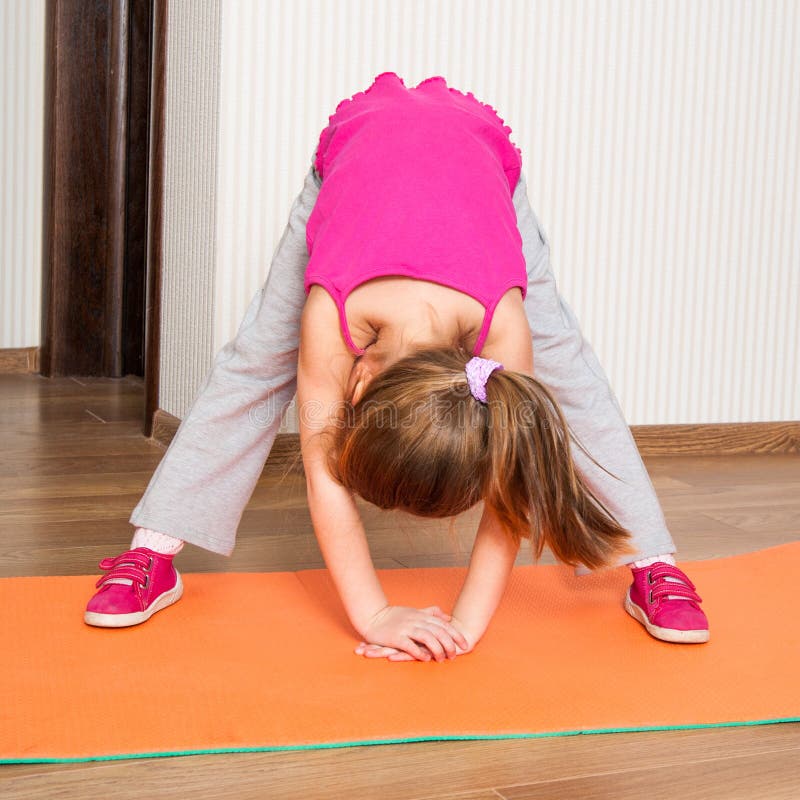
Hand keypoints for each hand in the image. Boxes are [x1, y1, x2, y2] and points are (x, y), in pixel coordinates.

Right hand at [356, 605, 470, 661]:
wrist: (372, 616)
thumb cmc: (393, 616)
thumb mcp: (415, 611)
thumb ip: (431, 613)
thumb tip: (447, 617)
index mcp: (421, 615)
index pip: (443, 624)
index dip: (455, 634)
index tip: (465, 644)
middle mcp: (415, 620)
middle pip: (438, 631)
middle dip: (449, 644)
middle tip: (455, 655)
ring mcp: (406, 628)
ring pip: (427, 638)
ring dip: (437, 650)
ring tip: (442, 659)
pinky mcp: (396, 637)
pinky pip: (410, 645)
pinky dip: (419, 652)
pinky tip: (426, 659)